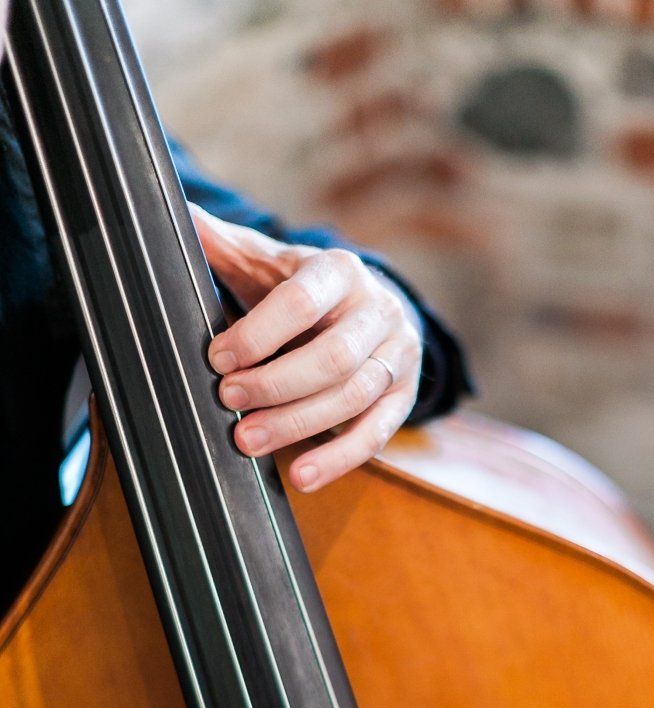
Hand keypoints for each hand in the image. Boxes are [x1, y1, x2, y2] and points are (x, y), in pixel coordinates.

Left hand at [191, 206, 423, 492]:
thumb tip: (182, 218)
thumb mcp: (271, 263)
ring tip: (248, 441)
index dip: (259, 334)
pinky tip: (302, 476)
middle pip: (332, 358)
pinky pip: (375, 434)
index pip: (302, 301)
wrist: (373, 311)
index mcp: (340, 271)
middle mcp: (378, 311)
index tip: (218, 359)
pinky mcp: (403, 398)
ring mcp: (397, 357)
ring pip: (352, 398)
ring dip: (297, 424)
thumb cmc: (308, 290)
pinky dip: (338, 459)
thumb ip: (228, 246)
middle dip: (276, 385)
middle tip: (228, 401)